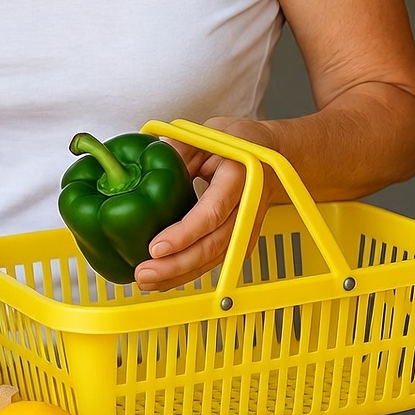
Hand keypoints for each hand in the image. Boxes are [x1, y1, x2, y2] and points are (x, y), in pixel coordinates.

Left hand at [134, 118, 277, 292]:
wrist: (271, 155)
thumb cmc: (238, 141)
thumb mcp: (208, 133)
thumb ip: (180, 147)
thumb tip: (151, 159)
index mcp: (240, 176)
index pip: (212, 213)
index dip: (184, 233)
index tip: (156, 247)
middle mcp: (247, 207)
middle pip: (213, 245)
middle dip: (176, 264)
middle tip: (143, 273)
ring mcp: (247, 227)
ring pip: (215, 259)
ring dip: (180, 275)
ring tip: (147, 281)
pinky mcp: (241, 239)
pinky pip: (216, 260)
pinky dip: (190, 272)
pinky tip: (165, 279)